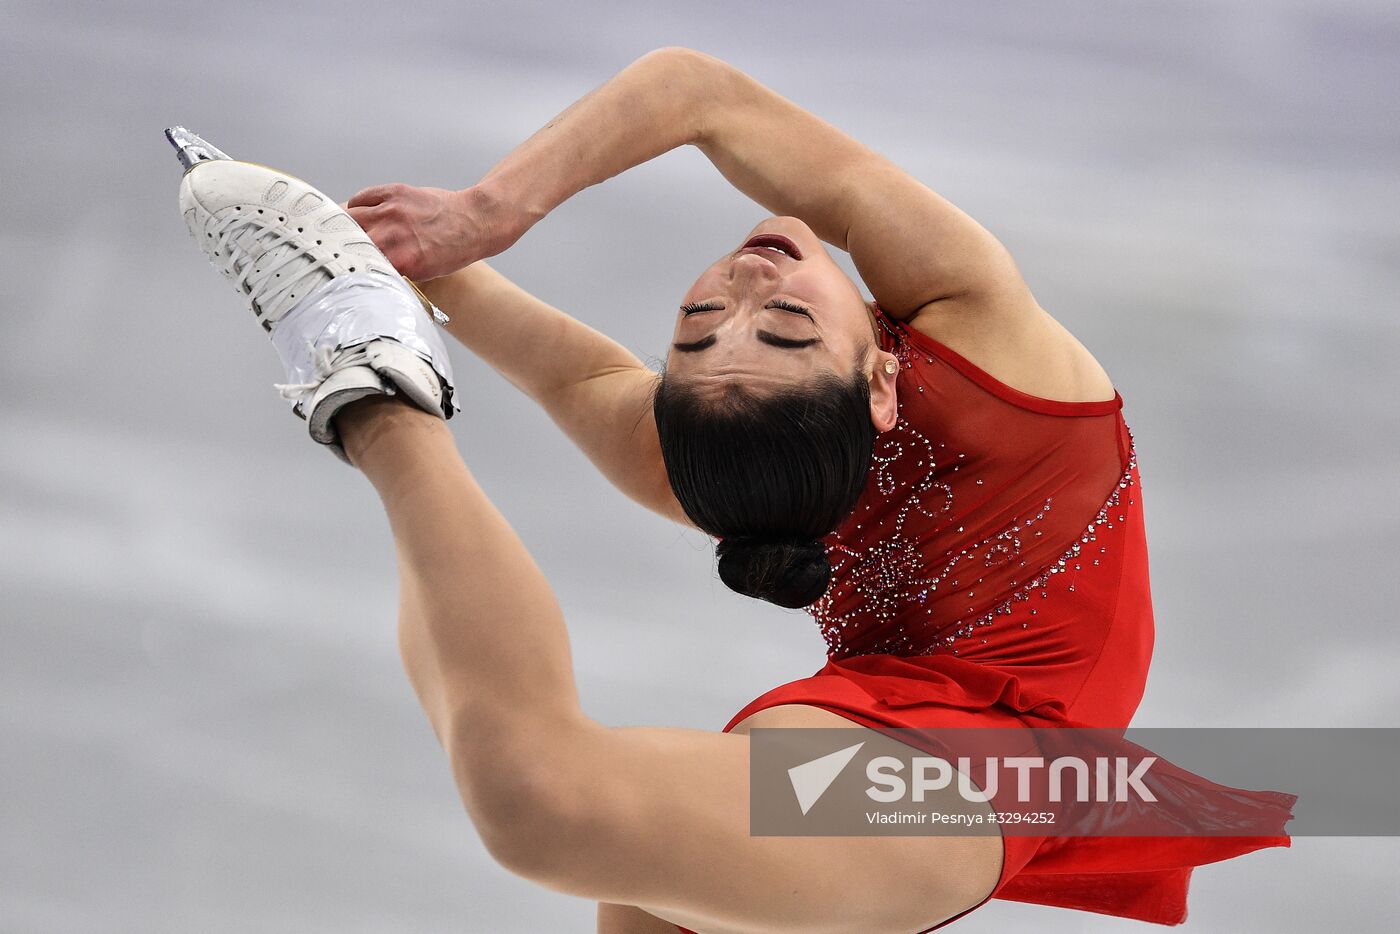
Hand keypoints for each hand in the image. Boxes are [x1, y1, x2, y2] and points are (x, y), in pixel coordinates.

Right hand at [346, 183, 516, 280]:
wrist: (474, 221)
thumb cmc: (453, 250)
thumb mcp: (423, 273)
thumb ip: (393, 271)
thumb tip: (366, 269)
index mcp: (400, 262)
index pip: (357, 266)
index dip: (342, 267)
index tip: (334, 268)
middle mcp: (392, 236)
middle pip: (346, 240)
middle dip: (337, 246)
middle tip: (330, 248)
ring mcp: (391, 211)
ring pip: (349, 217)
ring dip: (343, 224)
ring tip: (338, 229)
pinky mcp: (394, 192)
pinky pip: (361, 198)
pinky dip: (355, 206)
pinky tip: (358, 212)